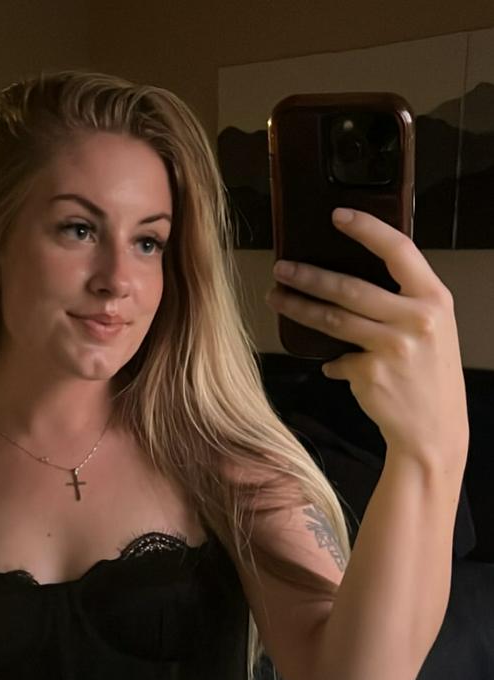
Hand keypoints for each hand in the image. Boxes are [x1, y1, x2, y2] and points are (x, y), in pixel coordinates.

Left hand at [265, 208, 468, 467]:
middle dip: (309, 276)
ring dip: (299, 308)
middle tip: (282, 268)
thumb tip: (350, 286)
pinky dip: (331, 362)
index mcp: (434, 299)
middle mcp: (417, 320)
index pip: (399, 250)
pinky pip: (337, 360)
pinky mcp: (370, 374)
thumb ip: (404, 304)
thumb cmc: (430, 376)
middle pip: (350, 288)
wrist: (435, 430)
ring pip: (333, 320)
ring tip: (277, 298)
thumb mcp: (433, 330)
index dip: (367, 228)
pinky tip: (330, 364)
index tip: (337, 215)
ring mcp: (393, 348)